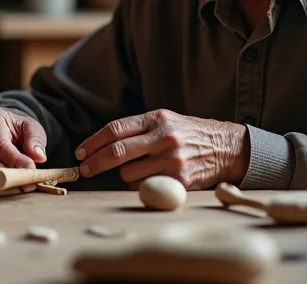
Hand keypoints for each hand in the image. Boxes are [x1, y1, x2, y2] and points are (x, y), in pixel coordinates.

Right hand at [0, 107, 46, 187]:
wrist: (3, 129)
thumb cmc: (17, 128)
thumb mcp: (31, 126)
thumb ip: (36, 138)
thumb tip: (38, 156)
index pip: (0, 144)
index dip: (15, 160)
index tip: (30, 169)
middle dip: (8, 174)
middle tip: (26, 181)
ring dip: (1, 182)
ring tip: (17, 183)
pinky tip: (6, 184)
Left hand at [74, 109, 248, 189]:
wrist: (225, 148)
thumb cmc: (189, 133)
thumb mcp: (165, 120)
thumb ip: (137, 128)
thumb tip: (101, 144)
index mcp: (157, 119)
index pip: (115, 130)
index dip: (93, 142)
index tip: (80, 152)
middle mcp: (164, 138)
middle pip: (117, 152)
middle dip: (95, 162)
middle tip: (84, 169)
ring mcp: (172, 160)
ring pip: (128, 174)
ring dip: (124, 175)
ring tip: (137, 169)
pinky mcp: (179, 181)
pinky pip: (145, 188)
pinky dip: (140, 186)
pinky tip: (150, 179)